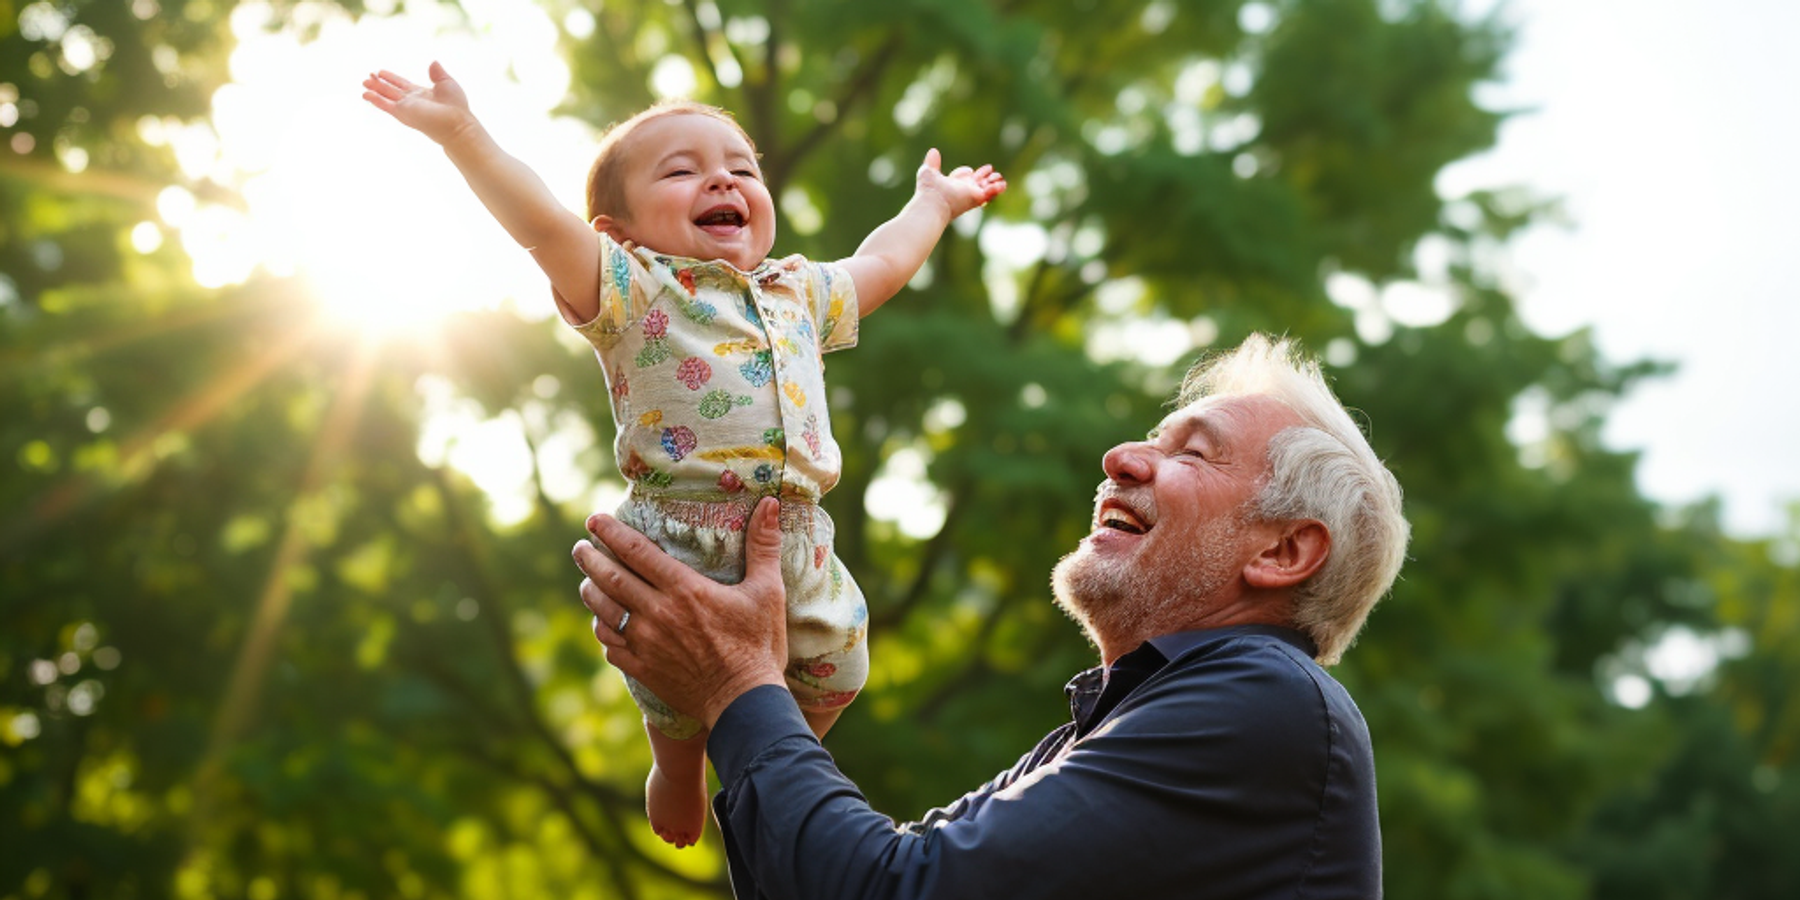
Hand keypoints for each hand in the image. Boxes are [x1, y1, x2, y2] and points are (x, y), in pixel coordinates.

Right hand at [361, 61, 479, 146]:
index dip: (391, 78)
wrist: (456, 122)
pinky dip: (375, 100)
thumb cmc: (456, 106)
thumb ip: (438, 73)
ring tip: (364, 83)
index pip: (402, 84)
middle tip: (368, 76)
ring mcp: (406, 108)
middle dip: (379, 83)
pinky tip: (365, 95)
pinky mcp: (402, 113)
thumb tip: (433, 62)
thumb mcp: (447, 83)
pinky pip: (385, 105)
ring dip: (374, 90)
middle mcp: (412, 101)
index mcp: (422, 94)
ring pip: (386, 97)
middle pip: (391, 90)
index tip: (380, 72)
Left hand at [574, 498, 789, 728]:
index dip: (611, 532)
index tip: (594, 520)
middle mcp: (657, 612)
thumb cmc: (759, 645)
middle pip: (610, 578)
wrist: (745, 703)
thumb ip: (764, 545)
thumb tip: (770, 502)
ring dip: (591, 591)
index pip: (636, 551)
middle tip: (580, 546)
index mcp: (684, 588)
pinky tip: (603, 624)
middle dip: (590, 558)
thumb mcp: (768, 591)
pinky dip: (602, 630)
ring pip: (603, 611)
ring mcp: (646, 643)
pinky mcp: (642, 669)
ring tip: (587, 580)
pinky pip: (610, 645)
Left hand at [915, 148, 1007, 219]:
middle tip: (990, 169)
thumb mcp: (928, 172)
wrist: (932, 202)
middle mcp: (962, 191)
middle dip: (983, 177)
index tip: (969, 170)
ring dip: (993, 183)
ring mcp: (970, 195)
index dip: (964, 172)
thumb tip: (933, 150)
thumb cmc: (929, 190)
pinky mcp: (977, 197)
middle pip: (975, 182)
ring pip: (985, 188)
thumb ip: (932, 163)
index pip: (960, 178)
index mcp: (951, 184)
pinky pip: (989, 193)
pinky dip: (996, 189)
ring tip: (999, 177)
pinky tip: (1003, 185)